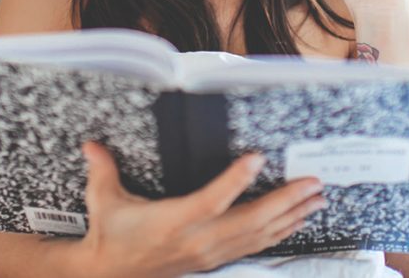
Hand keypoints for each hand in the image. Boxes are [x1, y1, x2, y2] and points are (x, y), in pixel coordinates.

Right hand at [67, 141, 325, 277]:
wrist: (110, 275)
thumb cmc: (111, 233)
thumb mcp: (103, 199)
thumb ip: (102, 169)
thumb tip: (91, 143)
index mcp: (173, 222)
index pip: (211, 201)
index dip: (236, 181)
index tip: (259, 158)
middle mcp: (198, 240)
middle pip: (250, 222)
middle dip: (286, 202)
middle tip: (313, 183)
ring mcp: (210, 253)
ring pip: (258, 236)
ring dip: (290, 217)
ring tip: (317, 199)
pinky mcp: (214, 259)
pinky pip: (254, 246)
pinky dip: (279, 233)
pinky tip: (296, 220)